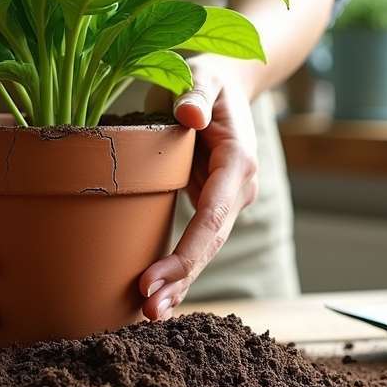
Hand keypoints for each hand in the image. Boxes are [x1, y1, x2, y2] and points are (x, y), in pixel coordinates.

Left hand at [138, 57, 259, 320]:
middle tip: (149, 311)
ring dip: (179, 282)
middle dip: (183, 279)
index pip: (214, 217)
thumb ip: (195, 94)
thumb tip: (189, 116)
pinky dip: (177, 267)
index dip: (187, 253)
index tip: (155, 280)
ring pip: (204, 248)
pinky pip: (195, 240)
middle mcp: (237, 189)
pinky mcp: (210, 203)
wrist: (223, 82)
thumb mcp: (200, 73)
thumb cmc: (207, 75)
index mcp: (238, 162)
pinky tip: (155, 293)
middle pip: (211, 243)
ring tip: (149, 312)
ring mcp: (225, 199)